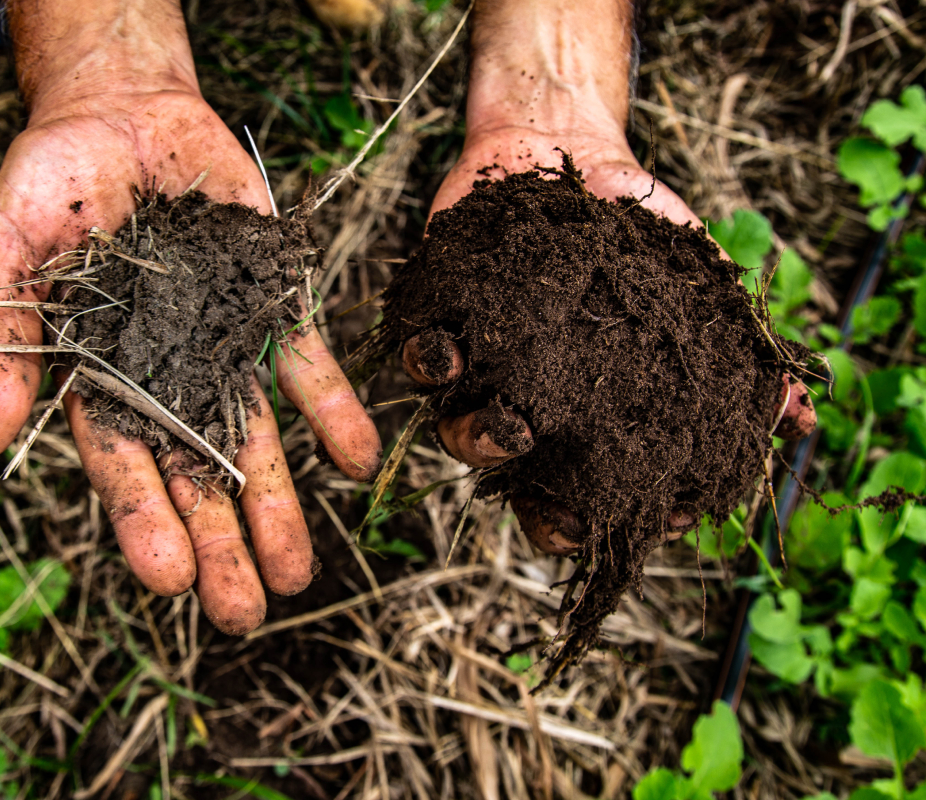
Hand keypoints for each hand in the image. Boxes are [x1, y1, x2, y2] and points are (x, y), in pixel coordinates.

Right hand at [0, 0, 380, 633]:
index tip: (169, 581)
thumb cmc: (49, 186)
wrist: (120, 115)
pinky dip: (333, 410)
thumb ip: (0, 342)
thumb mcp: (7, 252)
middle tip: (244, 611)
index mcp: (99, 378)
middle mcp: (165, 377)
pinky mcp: (269, 304)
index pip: (122, 464)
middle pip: (194, 472)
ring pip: (255, 437)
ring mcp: (221, 345)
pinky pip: (305, 363)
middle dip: (219, 542)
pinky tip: (358, 463)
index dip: (143, 521)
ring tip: (298, 572)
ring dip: (278, 503)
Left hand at [400, 0, 814, 554]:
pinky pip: (421, 357)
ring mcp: (480, 371)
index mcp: (586, 416)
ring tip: (508, 426)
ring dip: (478, 441)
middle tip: (553, 505)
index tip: (636, 525)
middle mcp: (528, 407)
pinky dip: (430, 362)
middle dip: (533, 503)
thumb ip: (742, 352)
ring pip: (463, 431)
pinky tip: (446, 354)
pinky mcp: (437, 323)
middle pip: (523, 482)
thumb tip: (802, 420)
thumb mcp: (701, 288)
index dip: (611, 519)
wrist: (572, 155)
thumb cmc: (639, 233)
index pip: (590, 494)